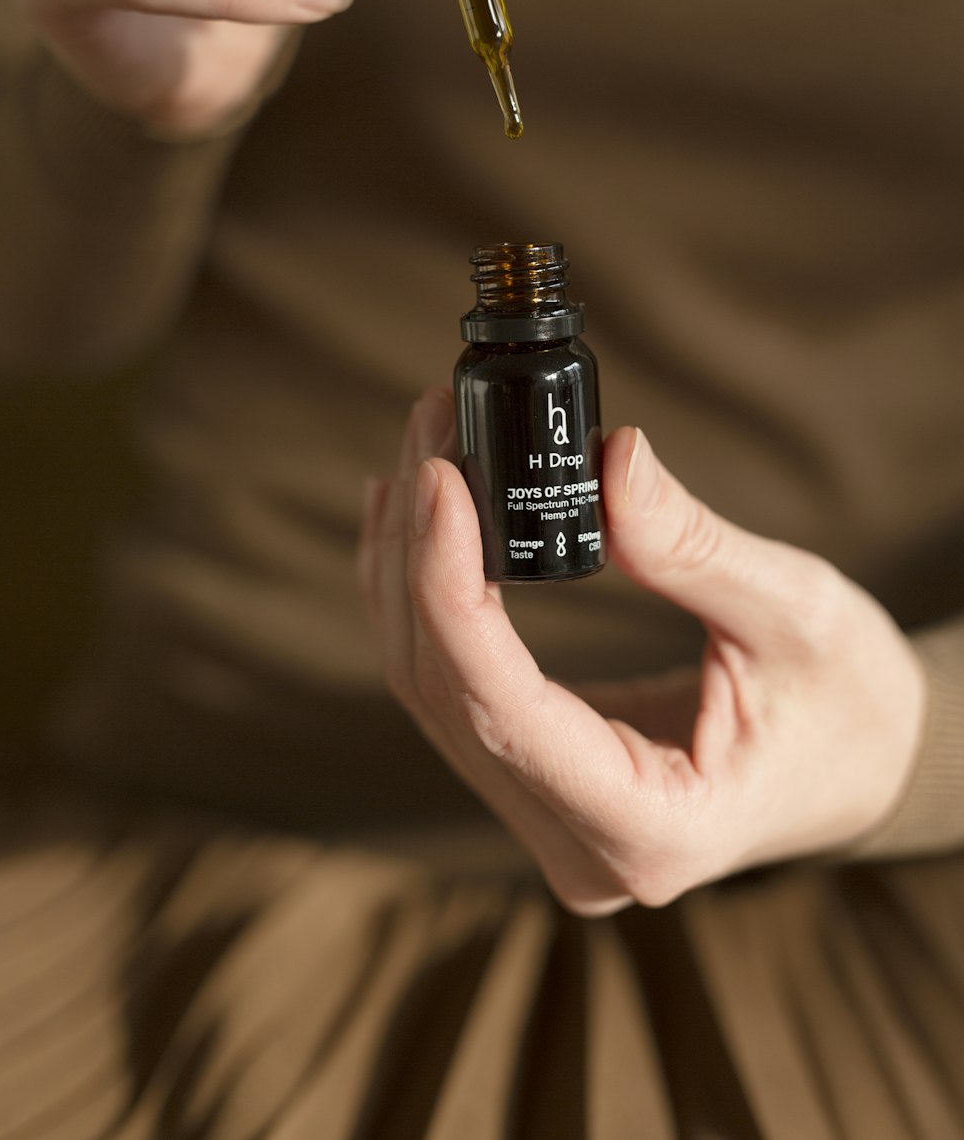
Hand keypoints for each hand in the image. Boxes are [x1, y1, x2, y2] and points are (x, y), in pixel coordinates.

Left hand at [361, 389, 926, 914]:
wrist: (871, 764)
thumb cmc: (852, 705)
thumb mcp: (797, 616)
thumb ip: (695, 548)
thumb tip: (610, 456)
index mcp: (651, 829)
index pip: (503, 709)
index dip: (449, 590)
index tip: (438, 480)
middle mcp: (580, 847)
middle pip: (448, 694)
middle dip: (422, 556)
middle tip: (431, 435)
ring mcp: (550, 822)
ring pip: (434, 691)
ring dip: (412, 568)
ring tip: (420, 453)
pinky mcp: (540, 783)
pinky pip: (454, 690)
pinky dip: (429, 600)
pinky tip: (410, 524)